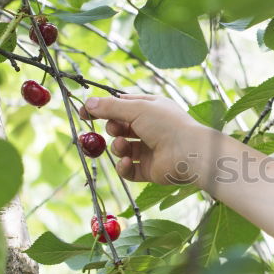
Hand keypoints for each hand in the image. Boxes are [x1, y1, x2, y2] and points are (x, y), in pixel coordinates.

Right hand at [78, 94, 202, 184]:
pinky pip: (128, 169)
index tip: (84, 113)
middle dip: (112, 129)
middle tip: (114, 130)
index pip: (121, 106)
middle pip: (119, 128)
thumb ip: (110, 107)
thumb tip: (88, 103)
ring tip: (123, 146)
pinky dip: (124, 166)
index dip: (102, 109)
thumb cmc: (167, 124)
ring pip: (122, 148)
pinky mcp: (149, 170)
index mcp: (151, 108)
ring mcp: (150, 150)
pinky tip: (127, 161)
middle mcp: (150, 128)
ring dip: (117, 147)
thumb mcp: (136, 108)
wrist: (189, 153)